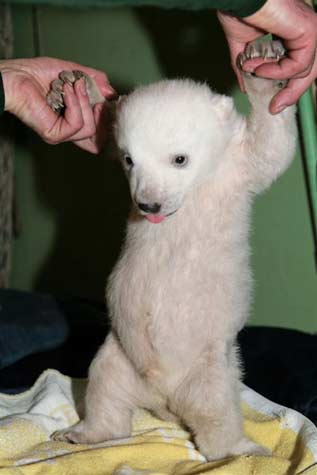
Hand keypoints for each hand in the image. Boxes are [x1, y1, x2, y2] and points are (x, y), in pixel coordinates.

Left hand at [0, 57, 115, 152]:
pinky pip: (76, 123)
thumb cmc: (36, 74)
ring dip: (84, 101)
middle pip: (98, 135)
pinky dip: (74, 104)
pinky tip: (65, 90)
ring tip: (72, 85)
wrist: (16, 75)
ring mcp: (62, 134)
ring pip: (89, 128)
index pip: (97, 135)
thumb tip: (113, 93)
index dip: (106, 119)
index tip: (107, 99)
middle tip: (88, 87)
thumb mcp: (74, 73)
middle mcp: (68, 130)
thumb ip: (95, 81)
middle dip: (99, 109)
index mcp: (72, 119)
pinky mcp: (55, 134)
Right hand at [218, 0, 316, 113]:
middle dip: (291, 93)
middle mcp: (305, 30)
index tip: (272, 106)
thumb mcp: (243, 47)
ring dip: (276, 79)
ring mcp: (310, 30)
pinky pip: (298, 64)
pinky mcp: (309, 31)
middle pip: (307, 72)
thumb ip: (247, 68)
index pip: (298, 66)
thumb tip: (247, 88)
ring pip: (306, 71)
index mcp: (292, 32)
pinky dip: (277, 72)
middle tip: (273, 107)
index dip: (287, 88)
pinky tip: (260, 67)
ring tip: (254, 72)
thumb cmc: (240, 10)